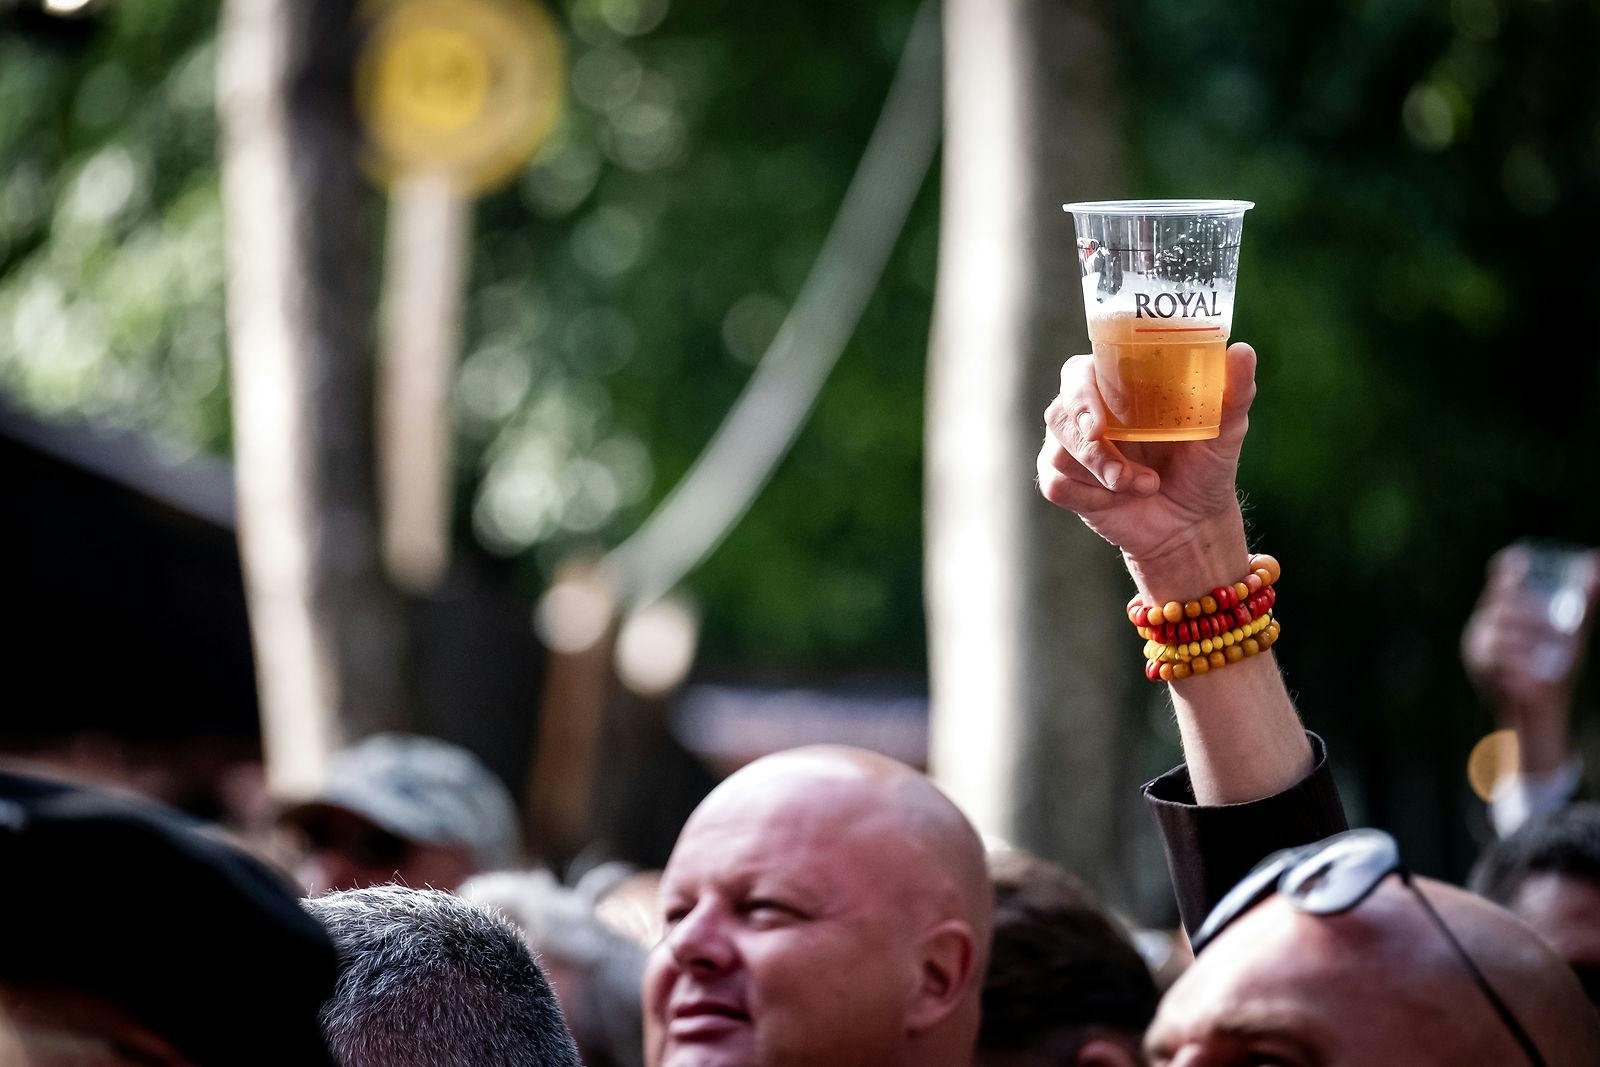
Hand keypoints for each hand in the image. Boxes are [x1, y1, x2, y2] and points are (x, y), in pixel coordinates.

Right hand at [1037, 343, 1255, 571]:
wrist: (1192, 526)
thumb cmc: (1206, 470)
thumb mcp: (1226, 431)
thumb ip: (1233, 392)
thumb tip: (1242, 351)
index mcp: (1118, 389)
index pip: (1080, 372)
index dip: (1080, 390)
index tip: (1099, 420)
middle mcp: (1089, 415)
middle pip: (1058, 410)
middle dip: (1082, 434)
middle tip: (1103, 442)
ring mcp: (1073, 450)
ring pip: (1057, 450)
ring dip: (1098, 470)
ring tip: (1141, 485)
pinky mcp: (1066, 484)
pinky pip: (1056, 484)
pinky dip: (1089, 496)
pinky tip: (1116, 501)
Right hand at [1462, 543, 1599, 773]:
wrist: (1540, 709)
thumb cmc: (1553, 665)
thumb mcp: (1571, 631)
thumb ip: (1584, 600)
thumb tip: (1597, 563)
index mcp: (1501, 611)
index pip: (1499, 581)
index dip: (1507, 568)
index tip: (1521, 561)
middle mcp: (1484, 623)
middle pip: (1504, 605)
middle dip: (1533, 613)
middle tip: (1559, 630)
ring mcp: (1478, 644)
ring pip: (1502, 631)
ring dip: (1531, 640)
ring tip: (1553, 650)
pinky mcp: (1479, 666)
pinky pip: (1498, 657)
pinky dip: (1519, 661)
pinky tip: (1532, 667)